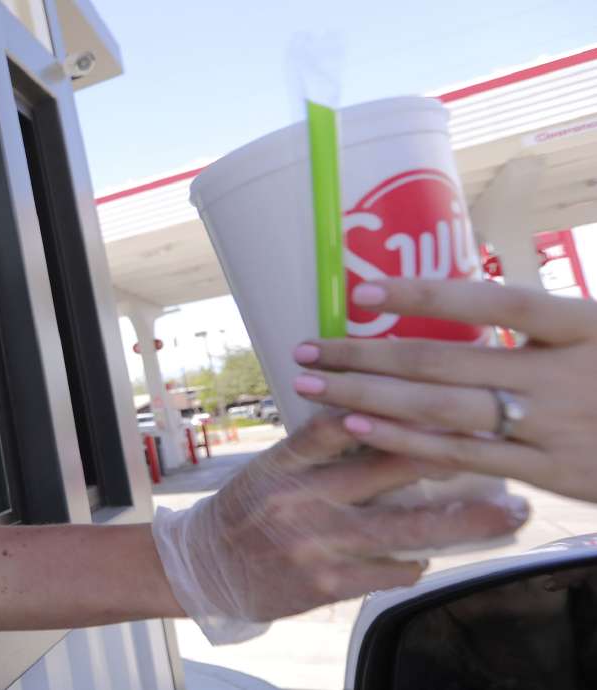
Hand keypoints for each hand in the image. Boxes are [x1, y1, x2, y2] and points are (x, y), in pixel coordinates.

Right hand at [151, 413, 526, 643]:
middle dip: (447, 456)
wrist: (206, 566)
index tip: (439, 395)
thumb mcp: (272, 466)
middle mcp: (301, 498)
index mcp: (284, 461)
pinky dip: (414, 562)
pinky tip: (427, 555)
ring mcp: (315, 543)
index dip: (388, 407)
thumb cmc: (249, 510)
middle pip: (386, 470)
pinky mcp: (325, 584)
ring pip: (404, 530)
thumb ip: (321, 449)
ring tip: (506, 514)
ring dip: (462, 522)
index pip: (335, 424)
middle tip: (493, 445)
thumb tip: (389, 421)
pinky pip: (389, 572)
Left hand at [292, 279, 596, 501]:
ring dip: (368, 398)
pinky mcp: (550, 474)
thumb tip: (481, 299)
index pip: (495, 301)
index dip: (427, 293)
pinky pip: (465, 456)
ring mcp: (554, 428)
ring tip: (311, 386)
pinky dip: (407, 442)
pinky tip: (359, 429)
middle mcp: (565, 376)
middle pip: (445, 360)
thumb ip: (549, 316)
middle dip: (365, 354)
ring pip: (442, 410)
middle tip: (304, 348)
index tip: (362, 289)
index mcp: (588, 326)